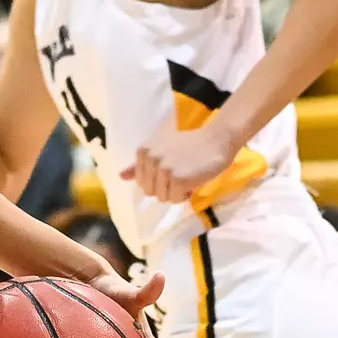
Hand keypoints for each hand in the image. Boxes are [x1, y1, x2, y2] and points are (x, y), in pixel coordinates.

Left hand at [119, 120, 240, 203]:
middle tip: (181, 174)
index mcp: (143, 151)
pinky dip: (185, 195)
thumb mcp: (160, 148)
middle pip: (149, 191)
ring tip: (187, 177)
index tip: (171, 170)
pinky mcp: (178, 179)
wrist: (217, 138)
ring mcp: (163, 169)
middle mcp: (150, 159)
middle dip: (165, 188)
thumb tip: (121, 176)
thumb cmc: (190, 143)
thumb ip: (140, 164)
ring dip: (175, 192)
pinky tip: (193, 181)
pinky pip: (175, 199)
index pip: (141, 181)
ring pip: (162, 197)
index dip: (157, 180)